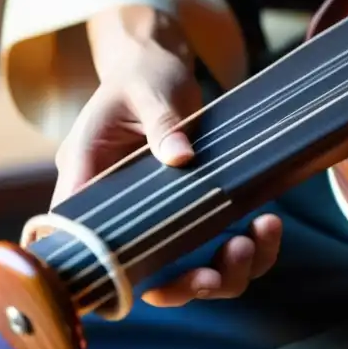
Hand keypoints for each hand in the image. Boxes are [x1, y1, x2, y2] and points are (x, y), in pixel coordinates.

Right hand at [52, 6, 281, 307]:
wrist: (157, 64)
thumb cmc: (142, 75)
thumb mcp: (149, 91)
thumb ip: (161, 123)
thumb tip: (180, 156)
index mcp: (86, 178)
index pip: (81, 241)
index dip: (107, 273)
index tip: (148, 282)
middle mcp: (115, 208)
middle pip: (138, 275)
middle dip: (181, 284)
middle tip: (215, 271)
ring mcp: (153, 214)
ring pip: (181, 269)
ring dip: (220, 272)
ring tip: (255, 237)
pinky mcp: (186, 209)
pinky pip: (210, 246)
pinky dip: (243, 247)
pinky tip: (267, 224)